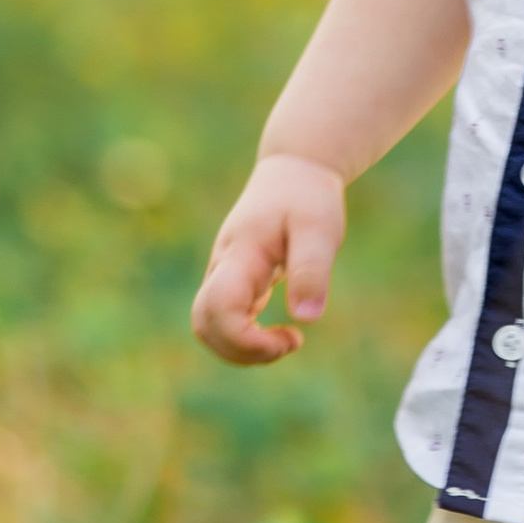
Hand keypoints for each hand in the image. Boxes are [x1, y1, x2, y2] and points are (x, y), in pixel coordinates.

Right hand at [191, 152, 345, 365]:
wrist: (294, 171)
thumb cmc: (307, 197)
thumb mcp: (319, 229)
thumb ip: (311, 270)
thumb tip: (306, 319)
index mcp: (241, 255)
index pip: (218, 308)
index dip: (245, 339)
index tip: (292, 336)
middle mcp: (223, 268)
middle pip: (204, 324)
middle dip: (241, 351)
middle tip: (289, 342)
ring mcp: (224, 275)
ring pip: (210, 327)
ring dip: (243, 349)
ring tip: (288, 341)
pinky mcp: (235, 282)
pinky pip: (225, 321)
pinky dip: (248, 339)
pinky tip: (283, 332)